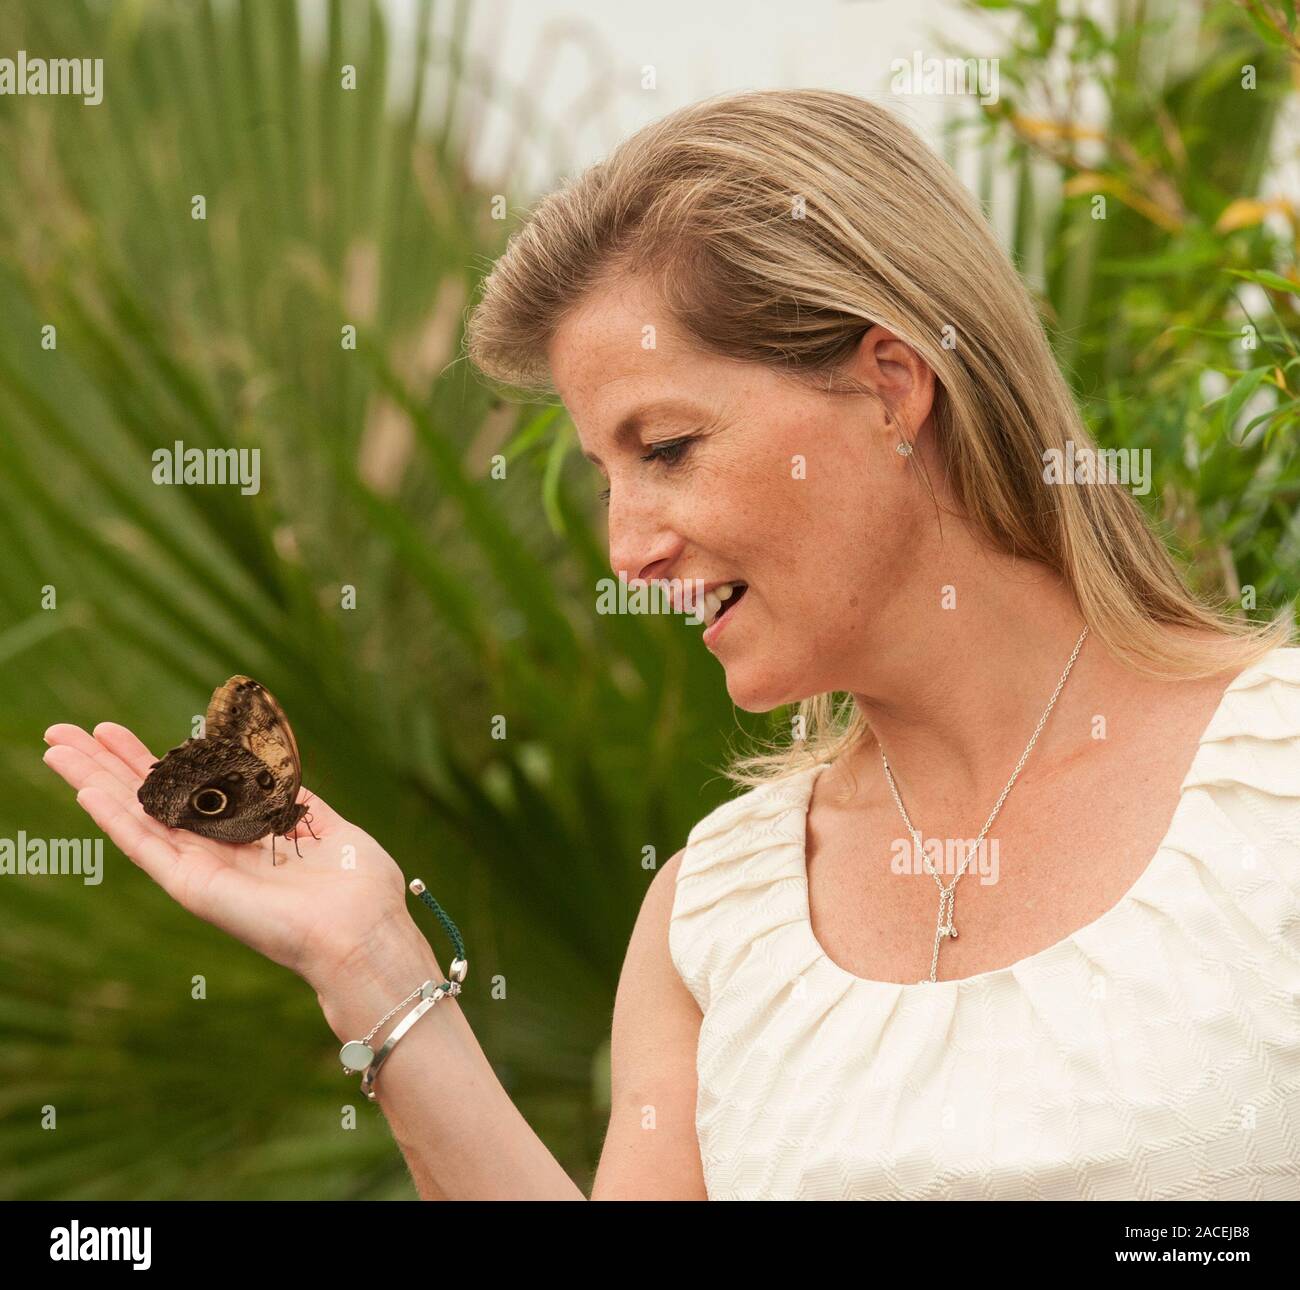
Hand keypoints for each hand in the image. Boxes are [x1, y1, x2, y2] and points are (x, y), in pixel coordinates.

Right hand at [41, 721, 419, 989]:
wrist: (363, 931)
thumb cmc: (358, 887)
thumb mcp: (326, 826)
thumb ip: (295, 800)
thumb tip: (277, 767)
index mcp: (243, 834)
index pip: (183, 790)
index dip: (148, 759)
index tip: (113, 730)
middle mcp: (214, 851)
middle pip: (146, 798)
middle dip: (104, 764)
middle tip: (62, 730)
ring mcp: (200, 868)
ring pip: (134, 816)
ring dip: (93, 781)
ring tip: (55, 748)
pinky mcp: (195, 888)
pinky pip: (147, 846)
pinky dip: (115, 817)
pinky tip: (86, 790)